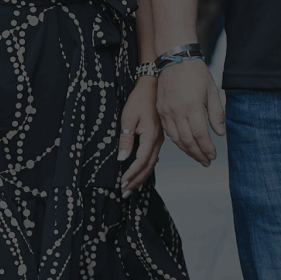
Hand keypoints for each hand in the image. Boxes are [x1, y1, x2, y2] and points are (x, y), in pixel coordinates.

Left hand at [117, 77, 163, 195]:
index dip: (131, 174)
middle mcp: (157, 141)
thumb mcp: (128, 118)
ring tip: (131, 187)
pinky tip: (140, 173)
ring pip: (151, 164)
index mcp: (151, 136)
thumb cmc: (139, 100)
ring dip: (141, 177)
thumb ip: (126, 139)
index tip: (121, 183)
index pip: (141, 161)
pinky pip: (152, 157)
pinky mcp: (157, 138)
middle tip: (124, 192)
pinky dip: (145, 168)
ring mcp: (159, 140)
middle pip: (148, 167)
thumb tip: (122, 158)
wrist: (152, 87)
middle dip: (136, 181)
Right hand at [156, 58, 223, 166]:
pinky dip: (177, 141)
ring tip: (197, 157)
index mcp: (192, 107)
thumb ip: (216, 114)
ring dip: (187, 151)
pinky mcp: (160, 110)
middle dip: (198, 154)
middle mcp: (177, 112)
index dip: (207, 148)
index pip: (200, 135)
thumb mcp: (212, 91)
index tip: (213, 156)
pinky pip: (168, 131)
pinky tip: (184, 145)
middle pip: (187, 141)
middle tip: (206, 161)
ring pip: (176, 139)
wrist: (175, 57)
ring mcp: (166, 111)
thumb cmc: (196, 72)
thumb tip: (219, 133)